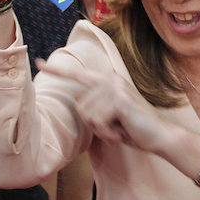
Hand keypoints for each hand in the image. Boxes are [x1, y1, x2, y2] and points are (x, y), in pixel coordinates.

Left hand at [37, 58, 172, 153]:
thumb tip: (79, 101)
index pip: (78, 74)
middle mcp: (110, 80)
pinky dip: (107, 133)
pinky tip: (121, 133)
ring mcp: (115, 87)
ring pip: (87, 115)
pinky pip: (97, 121)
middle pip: (79, 106)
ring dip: (101, 130)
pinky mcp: (119, 99)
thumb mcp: (112, 116)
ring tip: (118, 130)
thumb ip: (96, 106)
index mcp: (108, 82)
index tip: (39, 63)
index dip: (57, 70)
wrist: (161, 136)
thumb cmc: (135, 129)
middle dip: (93, 125)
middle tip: (113, 129)